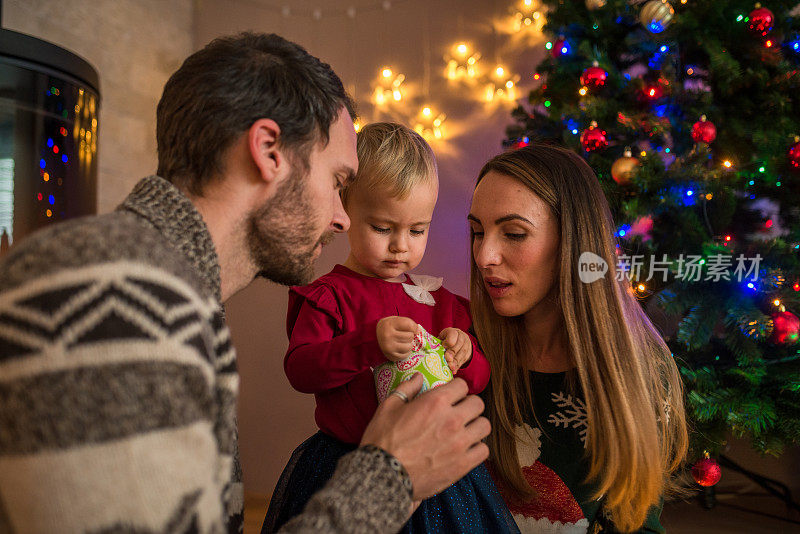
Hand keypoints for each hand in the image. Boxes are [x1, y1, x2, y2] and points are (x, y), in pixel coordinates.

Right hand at [361, 374, 490, 501]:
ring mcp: (460, 443)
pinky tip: (465, 449)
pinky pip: (484, 451)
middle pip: (478, 404)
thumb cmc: (383, 440)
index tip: (451, 396)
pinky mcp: (463, 464)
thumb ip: (407, 388)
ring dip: (475, 425)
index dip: (456, 389)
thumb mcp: (388, 407)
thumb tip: (418, 377)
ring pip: (484, 426)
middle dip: (468, 405)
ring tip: (465, 430)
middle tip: (458, 412)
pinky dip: (477, 448)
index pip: (462, 385)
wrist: (384, 475)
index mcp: (435, 402)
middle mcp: (452, 420)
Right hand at [377, 316, 417, 361]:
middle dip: (410, 336)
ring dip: (409, 344)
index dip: (414, 327)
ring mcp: (388, 347)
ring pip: (409, 346)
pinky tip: (401, 348)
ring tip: (403, 342)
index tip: (411, 329)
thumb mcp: (396, 320)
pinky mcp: (390, 356)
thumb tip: (418, 331)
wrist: (374, 337)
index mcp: (389, 324)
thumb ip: (408, 323)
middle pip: (410, 336)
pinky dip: (406, 352)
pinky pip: (405, 355)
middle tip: (403, 335)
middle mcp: (387, 336)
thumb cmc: (389, 327)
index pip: (409, 325)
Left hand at [438, 327, 472, 372]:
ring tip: (450, 367)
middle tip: (447, 359)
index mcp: (454, 332)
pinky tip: (454, 371)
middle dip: (452, 353)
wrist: (459, 340)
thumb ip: (438, 343)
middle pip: (458, 345)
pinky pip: (464, 360)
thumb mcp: (441, 338)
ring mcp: (467, 345)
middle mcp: (462, 337)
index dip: (447, 343)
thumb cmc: (445, 339)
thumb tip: (432, 351)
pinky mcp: (469, 353)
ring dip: (455, 362)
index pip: (452, 336)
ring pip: (462, 354)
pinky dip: (458, 366)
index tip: (443, 347)